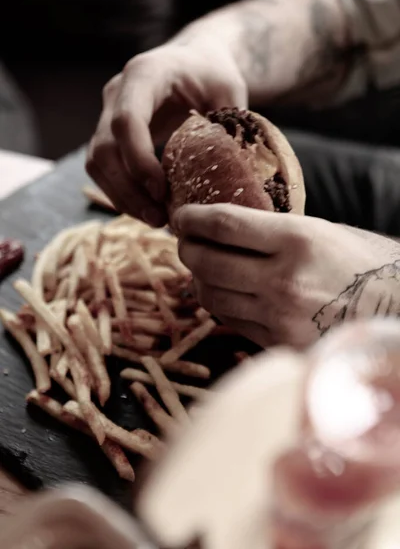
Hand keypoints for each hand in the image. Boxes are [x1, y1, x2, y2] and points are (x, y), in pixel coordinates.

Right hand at [86, 40, 246, 225]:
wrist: (192, 63)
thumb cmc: (212, 74)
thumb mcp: (230, 90)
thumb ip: (230, 124)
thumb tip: (232, 171)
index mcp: (144, 74)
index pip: (126, 120)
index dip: (139, 160)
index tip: (162, 191)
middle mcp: (117, 93)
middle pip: (104, 148)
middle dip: (128, 190)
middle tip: (159, 218)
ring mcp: (108, 114)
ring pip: (97, 163)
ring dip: (122, 197)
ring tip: (155, 220)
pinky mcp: (110, 135)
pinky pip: (103, 170)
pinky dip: (121, 194)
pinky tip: (148, 210)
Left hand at [175, 204, 399, 348]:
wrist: (398, 310)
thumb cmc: (362, 263)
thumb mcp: (321, 232)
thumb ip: (272, 233)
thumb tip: (223, 231)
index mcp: (297, 239)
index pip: (224, 225)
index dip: (192, 218)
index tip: (180, 216)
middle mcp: (284, 279)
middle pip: (207, 262)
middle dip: (186, 249)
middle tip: (185, 242)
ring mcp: (280, 316)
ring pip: (212, 296)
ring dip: (198, 280)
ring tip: (202, 269)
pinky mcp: (280, 345)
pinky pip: (232, 322)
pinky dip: (221, 305)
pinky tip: (225, 294)